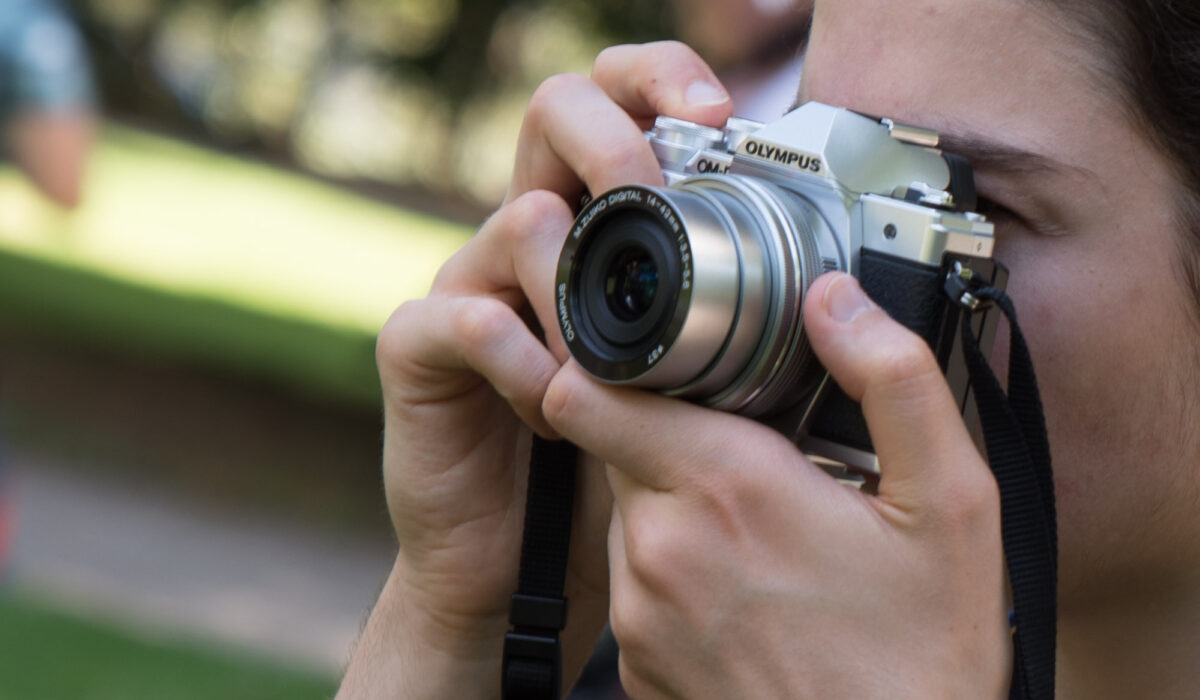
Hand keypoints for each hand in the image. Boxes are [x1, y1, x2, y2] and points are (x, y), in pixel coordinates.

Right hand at [339, 42, 733, 697]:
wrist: (523, 566)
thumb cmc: (611, 469)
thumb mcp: (684, 385)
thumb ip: (719, 324)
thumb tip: (824, 292)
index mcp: (593, 228)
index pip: (616, 102)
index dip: (659, 78)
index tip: (721, 112)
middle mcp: (527, 236)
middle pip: (553, 111)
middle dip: (616, 141)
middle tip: (655, 196)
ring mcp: (467, 282)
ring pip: (521, 221)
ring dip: (582, 291)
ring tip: (606, 370)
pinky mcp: (416, 344)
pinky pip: (468, 319)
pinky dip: (522, 362)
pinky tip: (550, 411)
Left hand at [542, 272, 1011, 698]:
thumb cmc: (923, 655)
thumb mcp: (950, 505)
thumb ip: (893, 380)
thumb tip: (836, 300)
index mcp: (726, 488)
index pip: (591, 393)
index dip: (613, 367)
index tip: (658, 365)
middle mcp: (660, 550)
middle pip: (613, 448)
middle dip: (665, 436)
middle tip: (749, 454)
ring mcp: (639, 617)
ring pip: (626, 516)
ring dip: (674, 506)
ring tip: (758, 532)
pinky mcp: (634, 666)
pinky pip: (634, 587)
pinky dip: (674, 574)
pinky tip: (746, 593)